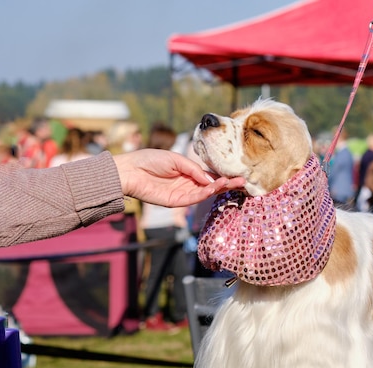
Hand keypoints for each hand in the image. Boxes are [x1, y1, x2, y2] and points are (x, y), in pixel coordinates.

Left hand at [114, 149, 244, 206]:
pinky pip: (194, 198)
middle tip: (243, 181)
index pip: (210, 176)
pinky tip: (215, 187)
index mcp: (189, 172)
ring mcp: (183, 194)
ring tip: (231, 182)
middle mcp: (188, 184)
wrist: (130, 171)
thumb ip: (193, 169)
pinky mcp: (176, 202)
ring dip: (219, 188)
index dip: (223, 175)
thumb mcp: (175, 159)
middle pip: (212, 186)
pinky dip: (205, 193)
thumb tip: (210, 178)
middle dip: (227, 183)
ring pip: (206, 193)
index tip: (238, 174)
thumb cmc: (149, 160)